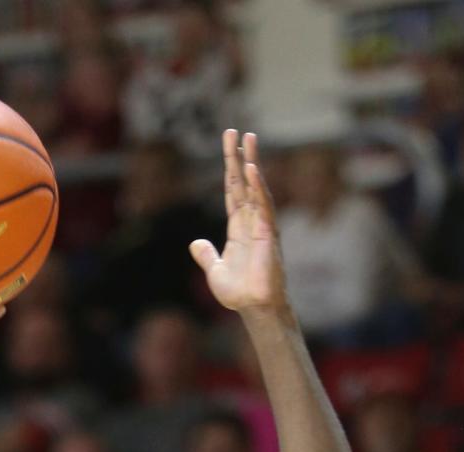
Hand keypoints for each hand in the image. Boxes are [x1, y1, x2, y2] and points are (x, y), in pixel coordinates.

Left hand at [190, 130, 289, 316]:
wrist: (253, 308)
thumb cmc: (238, 293)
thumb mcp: (215, 271)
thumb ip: (206, 255)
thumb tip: (195, 244)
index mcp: (237, 228)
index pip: (233, 191)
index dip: (229, 169)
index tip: (228, 146)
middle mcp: (251, 222)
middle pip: (244, 182)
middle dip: (239, 156)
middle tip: (235, 131)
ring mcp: (261, 226)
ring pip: (256, 187)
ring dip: (252, 162)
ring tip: (248, 138)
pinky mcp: (268, 234)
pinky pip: (263, 206)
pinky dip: (258, 187)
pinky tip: (253, 169)